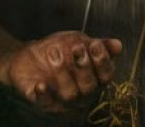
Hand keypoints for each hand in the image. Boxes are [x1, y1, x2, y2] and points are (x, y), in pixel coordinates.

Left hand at [0, 31, 122, 111]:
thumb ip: (97, 45)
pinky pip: (44, 103)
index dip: (102, 62)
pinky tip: (40, 84)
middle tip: (77, 49)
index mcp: (93, 80)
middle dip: (84, 67)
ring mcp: (61, 101)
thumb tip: (118, 45)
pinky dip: (43, 94)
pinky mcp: (41, 102)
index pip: (105, 77)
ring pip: (69, 94)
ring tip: (54, 53)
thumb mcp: (77, 42)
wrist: (27, 56)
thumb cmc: (58, 50)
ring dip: (62, 73)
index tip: (94, 45)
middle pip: (89, 87)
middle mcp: (81, 95)